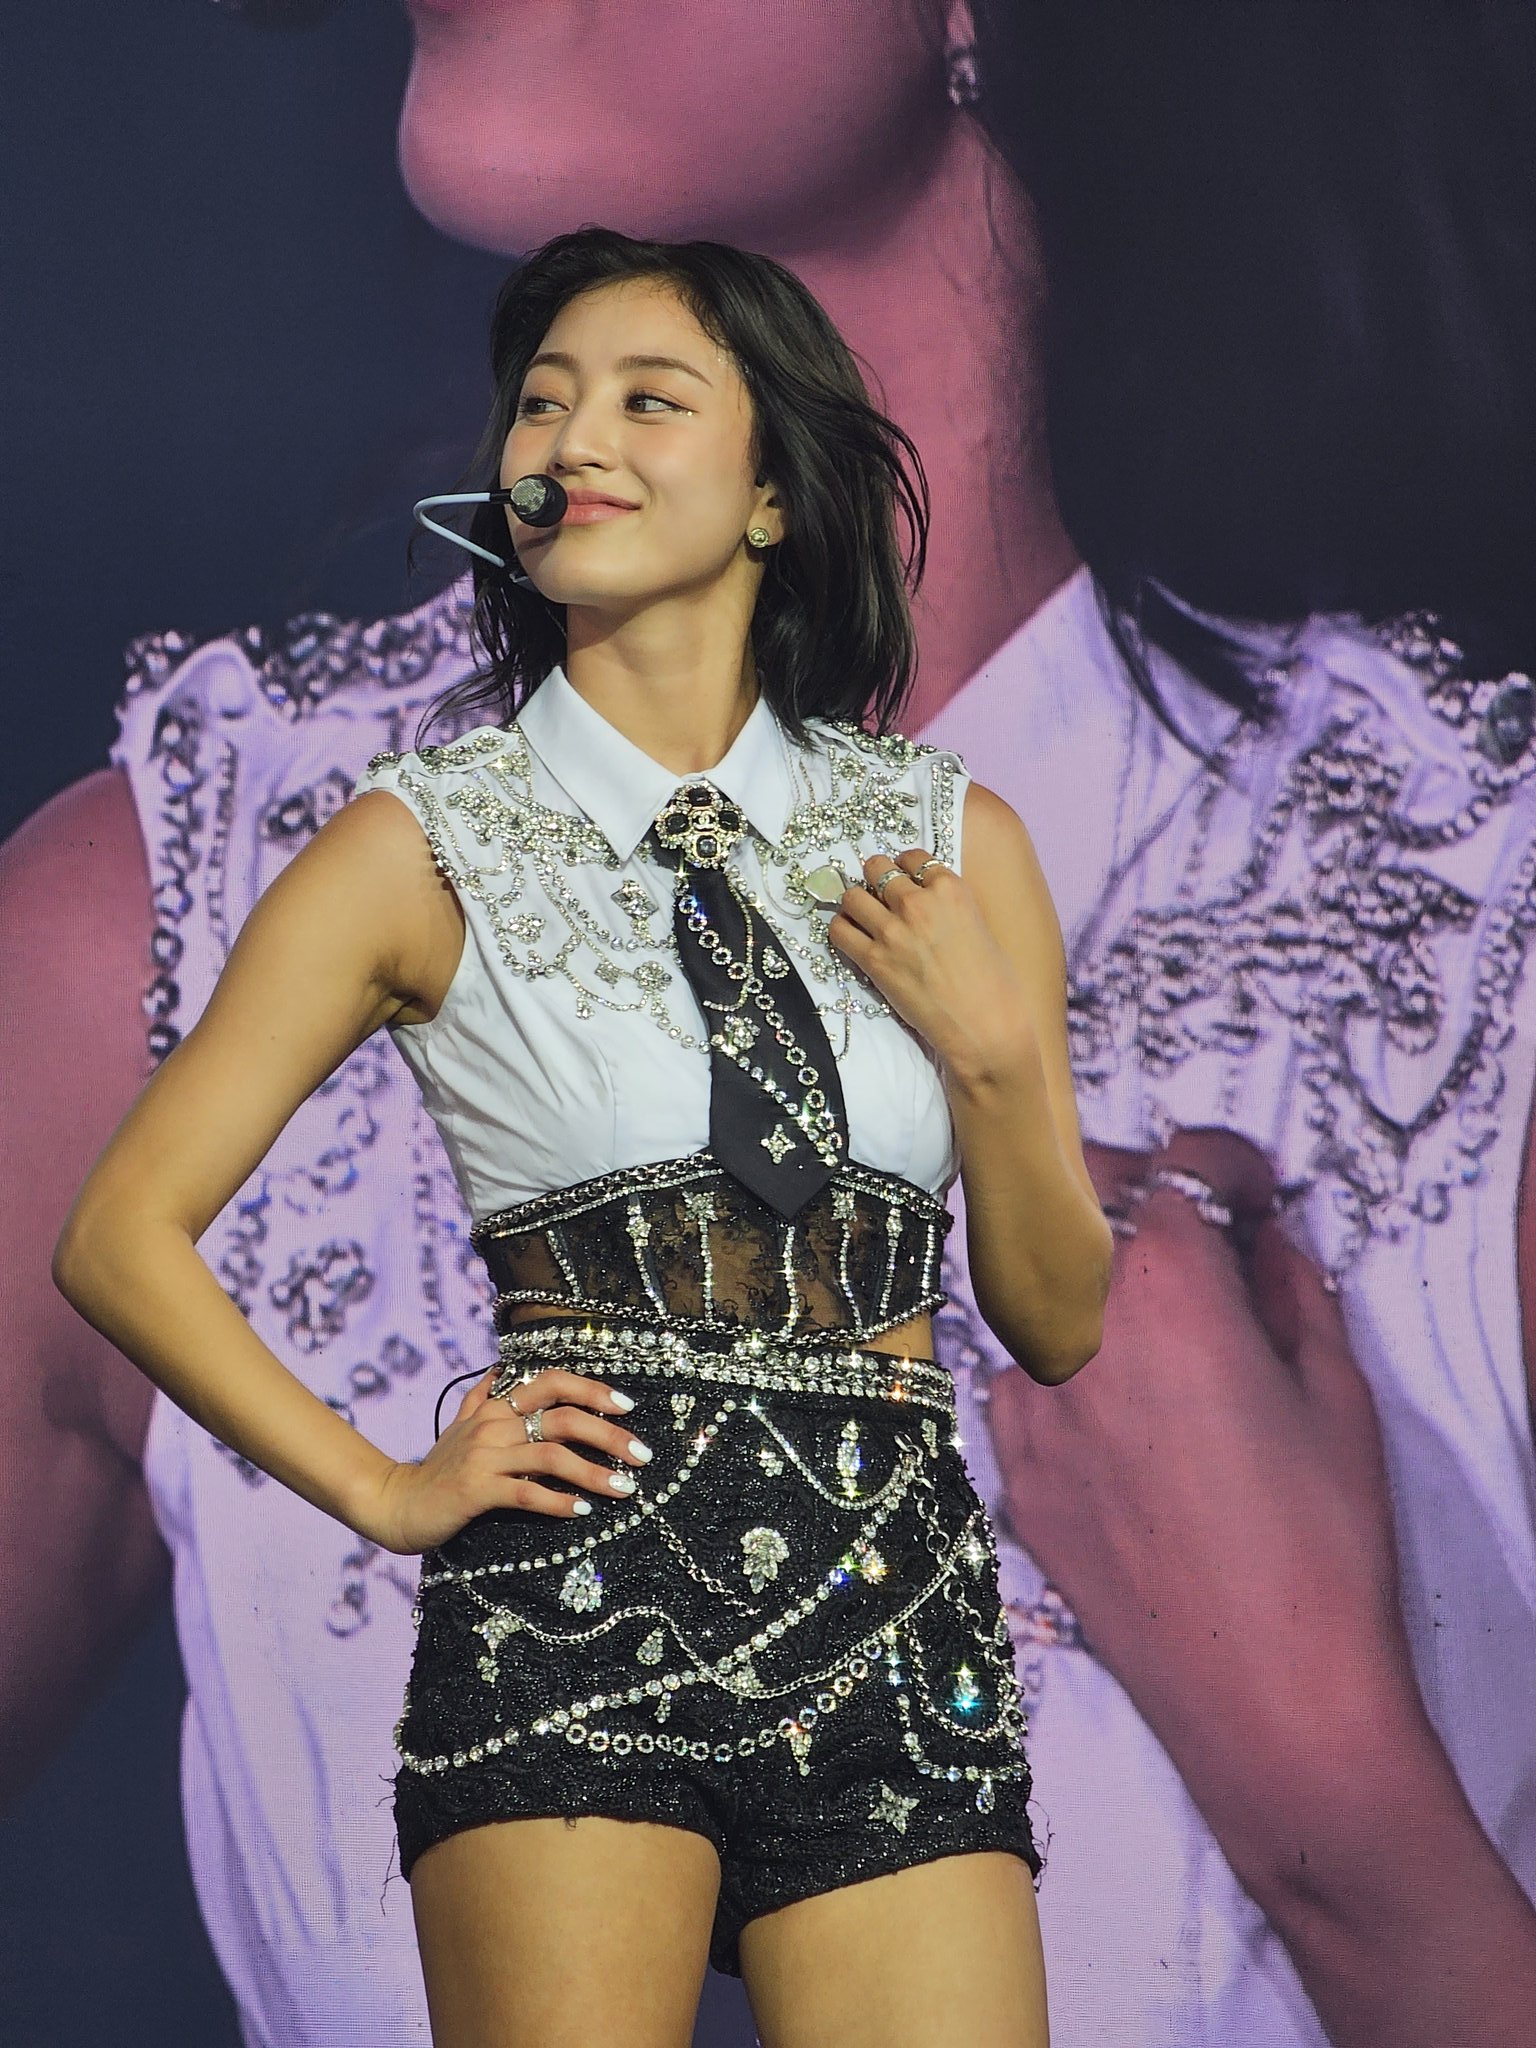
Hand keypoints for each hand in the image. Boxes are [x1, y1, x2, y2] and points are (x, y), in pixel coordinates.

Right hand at [361, 1364, 651, 1554]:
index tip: (626, 1406)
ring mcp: (485, 1456)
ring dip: (594, 1473)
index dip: (592, 1389)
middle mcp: (494, 1425)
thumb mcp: (460, 1425)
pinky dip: (558, 1501)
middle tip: (641, 1455)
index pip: (551, 1381)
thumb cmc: (438, 1468)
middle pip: (562, 1417)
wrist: (399, 1503)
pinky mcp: (477, 1490)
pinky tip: (581, 1511)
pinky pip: (527, 1492)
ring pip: (551, 1455)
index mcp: (496, 1406)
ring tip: (624, 1489)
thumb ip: (483, 1396)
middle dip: (609, 1435)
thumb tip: (501, 1368)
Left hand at [827, 846, 1030, 1078]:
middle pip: (876, 868)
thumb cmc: (996, 983)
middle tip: (878, 895)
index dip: (903, 867)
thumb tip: (927, 903)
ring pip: (852, 895)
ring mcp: (892, 930)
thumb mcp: (979, 927)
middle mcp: (918, 902)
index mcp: (951, 889)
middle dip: (875, 878)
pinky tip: (852, 937)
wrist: (986, 1026)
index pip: (913, 857)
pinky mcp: (874, 960)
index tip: (901, 878)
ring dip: (856, 903)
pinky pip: (839, 930)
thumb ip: (949, 908)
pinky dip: (842, 930)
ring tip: (863, 917)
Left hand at [985, 1127, 1535, 2047]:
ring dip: (1083, 1274)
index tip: (1251, 1193)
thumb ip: (1290, 1287)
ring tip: (1149, 1317)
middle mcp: (1074, 1327)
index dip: (1221, 1163)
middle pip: (1068, 1193)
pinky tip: (1116, 1407)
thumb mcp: (1337, 1392)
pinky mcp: (1011, 1470)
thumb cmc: (1325, 1544)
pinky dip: (1058, 1363)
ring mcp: (1027, 1401)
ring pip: (1029, 1282)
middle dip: (1126, 1186)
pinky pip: (1016, 1376)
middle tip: (1185, 1226)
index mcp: (1166, 1288)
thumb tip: (1262, 1236)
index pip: (1172, 1164)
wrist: (1266, 1697)